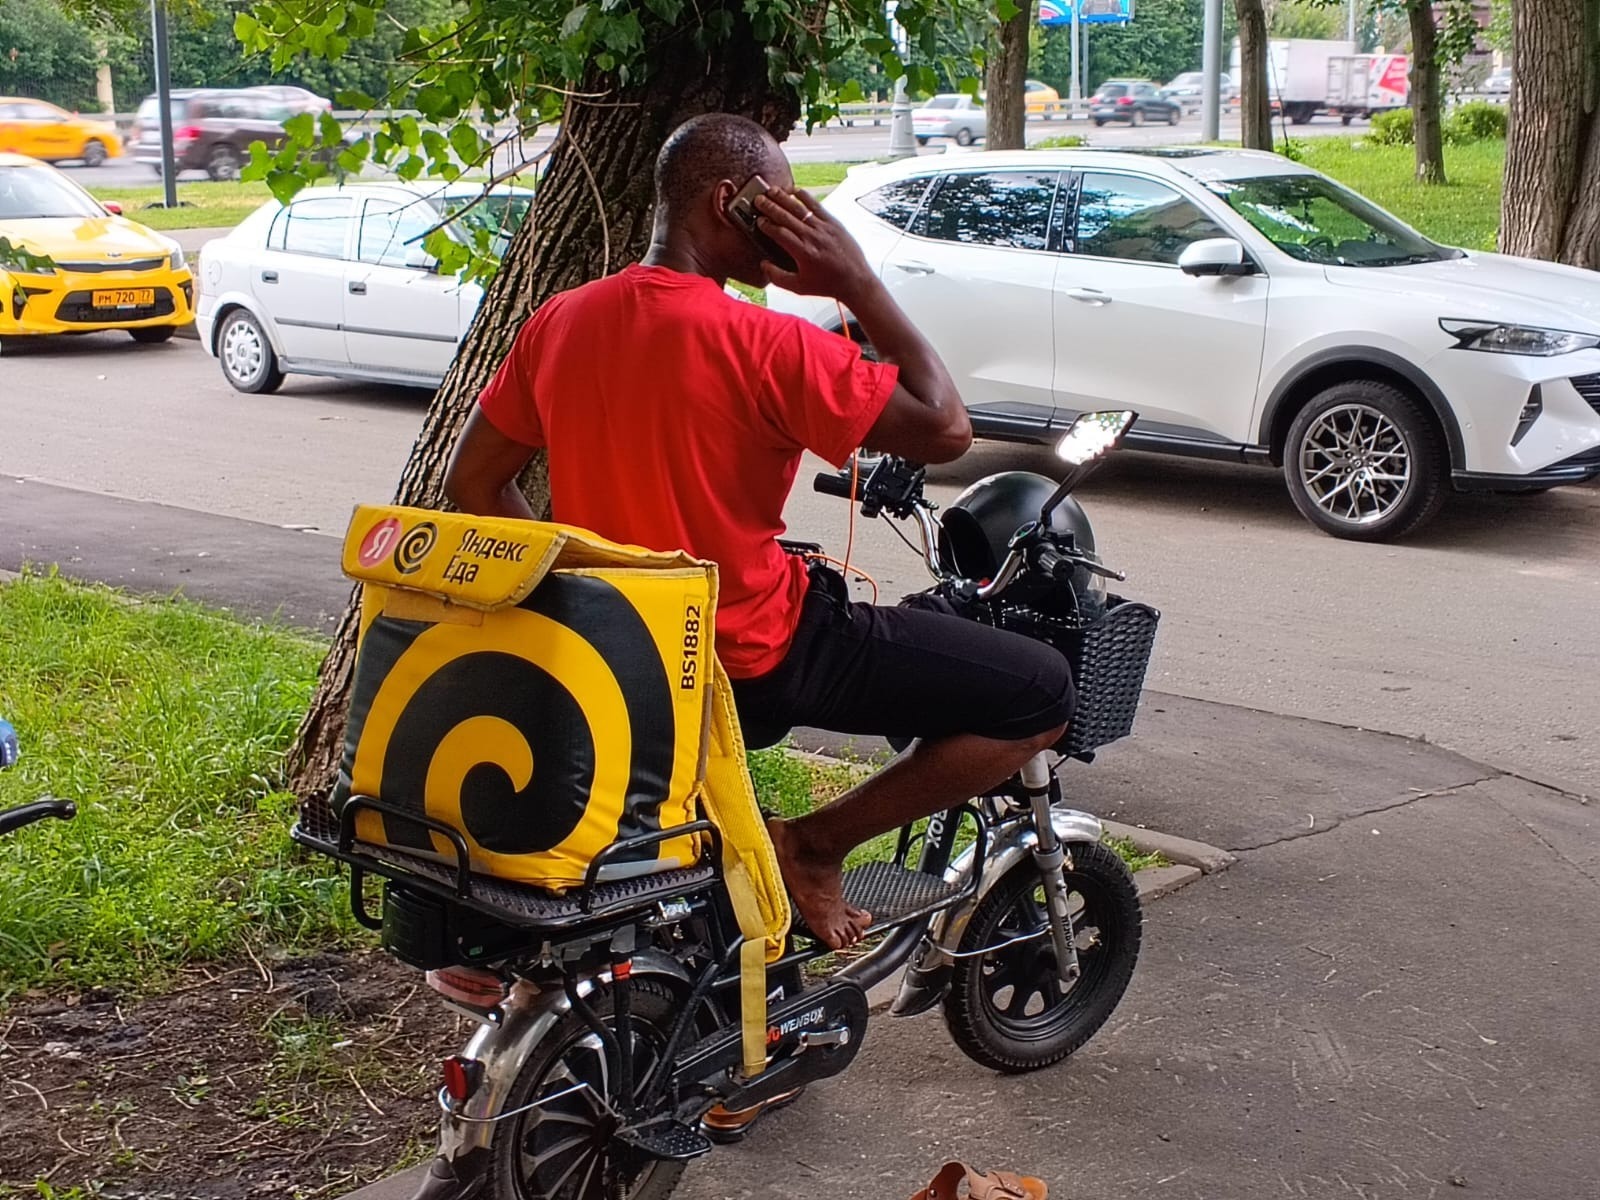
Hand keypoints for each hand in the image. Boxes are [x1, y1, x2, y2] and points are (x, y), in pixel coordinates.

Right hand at [753, 188, 876, 301]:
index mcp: (802, 252)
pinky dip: (805, 197)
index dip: (767, 225)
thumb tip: (763, 265)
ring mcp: (823, 228)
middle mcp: (812, 237)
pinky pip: (816, 206)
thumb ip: (777, 277)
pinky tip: (795, 190)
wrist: (855, 280)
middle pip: (786, 216)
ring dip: (784, 198)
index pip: (779, 233)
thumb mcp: (799, 287)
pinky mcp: (833, 222)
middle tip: (758, 200)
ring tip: (771, 190)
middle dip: (770, 207)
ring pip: (799, 208)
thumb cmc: (827, 284)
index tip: (758, 221)